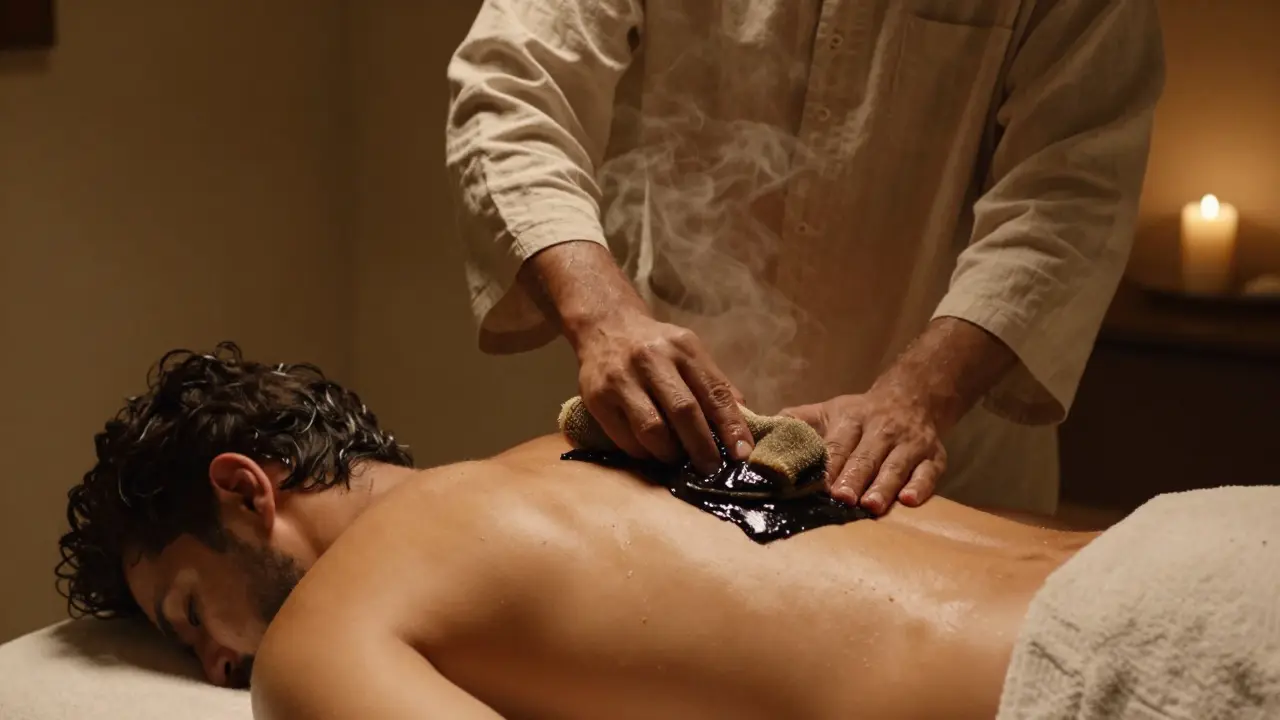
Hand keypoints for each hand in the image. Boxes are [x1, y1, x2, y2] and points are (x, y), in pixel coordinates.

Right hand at [570, 307, 753, 473]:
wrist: (605, 327)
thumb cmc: (657, 346)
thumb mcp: (690, 352)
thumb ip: (715, 386)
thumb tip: (742, 427)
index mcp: (682, 347)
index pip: (713, 391)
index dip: (731, 426)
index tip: (742, 453)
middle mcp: (651, 359)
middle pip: (683, 412)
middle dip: (702, 447)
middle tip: (711, 468)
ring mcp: (621, 379)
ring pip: (652, 430)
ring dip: (671, 454)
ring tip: (679, 459)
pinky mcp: (597, 398)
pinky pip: (625, 439)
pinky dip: (644, 453)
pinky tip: (653, 451)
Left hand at [782, 388, 946, 514]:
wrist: (913, 397)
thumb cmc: (860, 414)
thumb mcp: (828, 411)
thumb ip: (796, 422)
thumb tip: (761, 434)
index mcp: (852, 419)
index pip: (838, 443)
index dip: (829, 463)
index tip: (819, 483)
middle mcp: (882, 430)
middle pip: (866, 456)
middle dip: (854, 477)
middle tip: (841, 498)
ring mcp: (910, 444)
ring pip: (896, 466)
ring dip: (883, 486)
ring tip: (870, 506)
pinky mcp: (934, 458)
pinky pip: (929, 473)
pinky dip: (921, 487)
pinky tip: (909, 501)